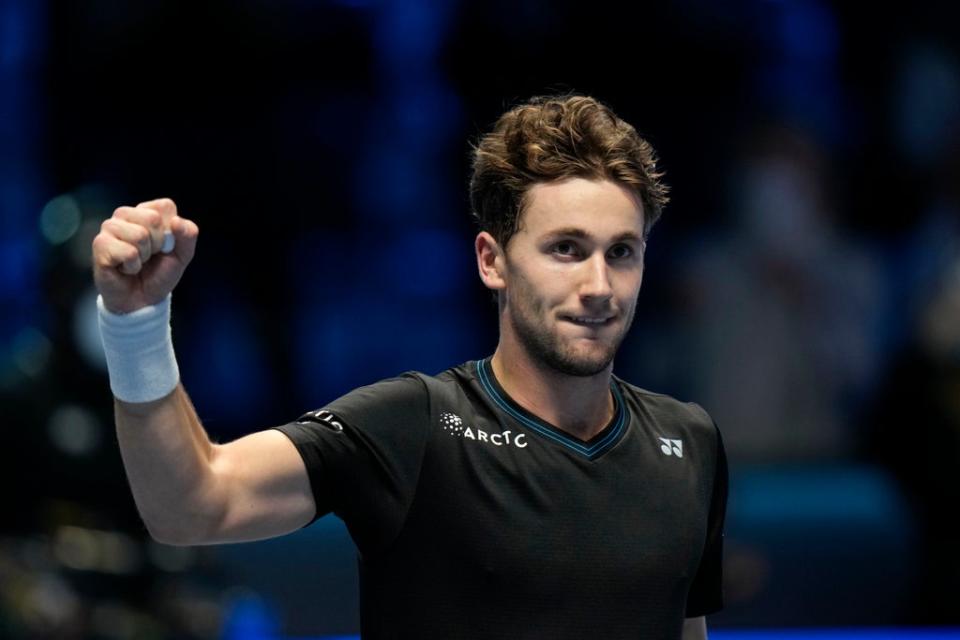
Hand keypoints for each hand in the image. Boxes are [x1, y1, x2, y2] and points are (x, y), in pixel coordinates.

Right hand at [92, 198, 198, 313]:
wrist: (141, 300)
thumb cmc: (159, 273)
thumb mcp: (183, 255)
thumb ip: (188, 235)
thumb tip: (176, 221)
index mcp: (146, 211)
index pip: (165, 206)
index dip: (172, 231)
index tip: (164, 246)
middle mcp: (125, 214)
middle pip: (152, 219)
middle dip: (158, 245)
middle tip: (149, 257)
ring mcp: (110, 227)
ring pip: (139, 235)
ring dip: (144, 257)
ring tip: (137, 262)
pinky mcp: (100, 244)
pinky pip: (128, 252)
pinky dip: (132, 266)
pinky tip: (125, 268)